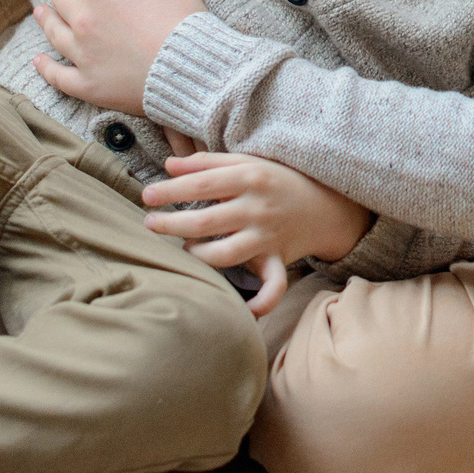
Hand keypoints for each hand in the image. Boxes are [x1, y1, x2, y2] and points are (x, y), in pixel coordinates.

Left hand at [32, 0, 207, 114]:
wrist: (190, 71)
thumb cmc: (185, 20)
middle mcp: (85, 20)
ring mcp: (83, 54)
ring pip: (54, 32)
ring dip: (46, 18)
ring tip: (39, 10)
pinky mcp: (88, 84)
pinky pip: (58, 76)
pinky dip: (45, 68)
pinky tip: (38, 61)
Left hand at [142, 151, 369, 315]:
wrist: (327, 203)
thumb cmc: (278, 179)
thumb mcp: (247, 162)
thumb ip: (208, 162)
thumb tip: (168, 166)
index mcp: (249, 177)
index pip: (201, 184)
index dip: (170, 191)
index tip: (147, 196)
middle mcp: (258, 208)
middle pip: (206, 221)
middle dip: (172, 223)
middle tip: (150, 223)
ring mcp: (268, 236)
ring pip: (226, 254)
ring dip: (200, 255)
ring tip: (185, 249)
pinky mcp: (279, 259)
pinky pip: (272, 285)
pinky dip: (261, 301)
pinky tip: (243, 310)